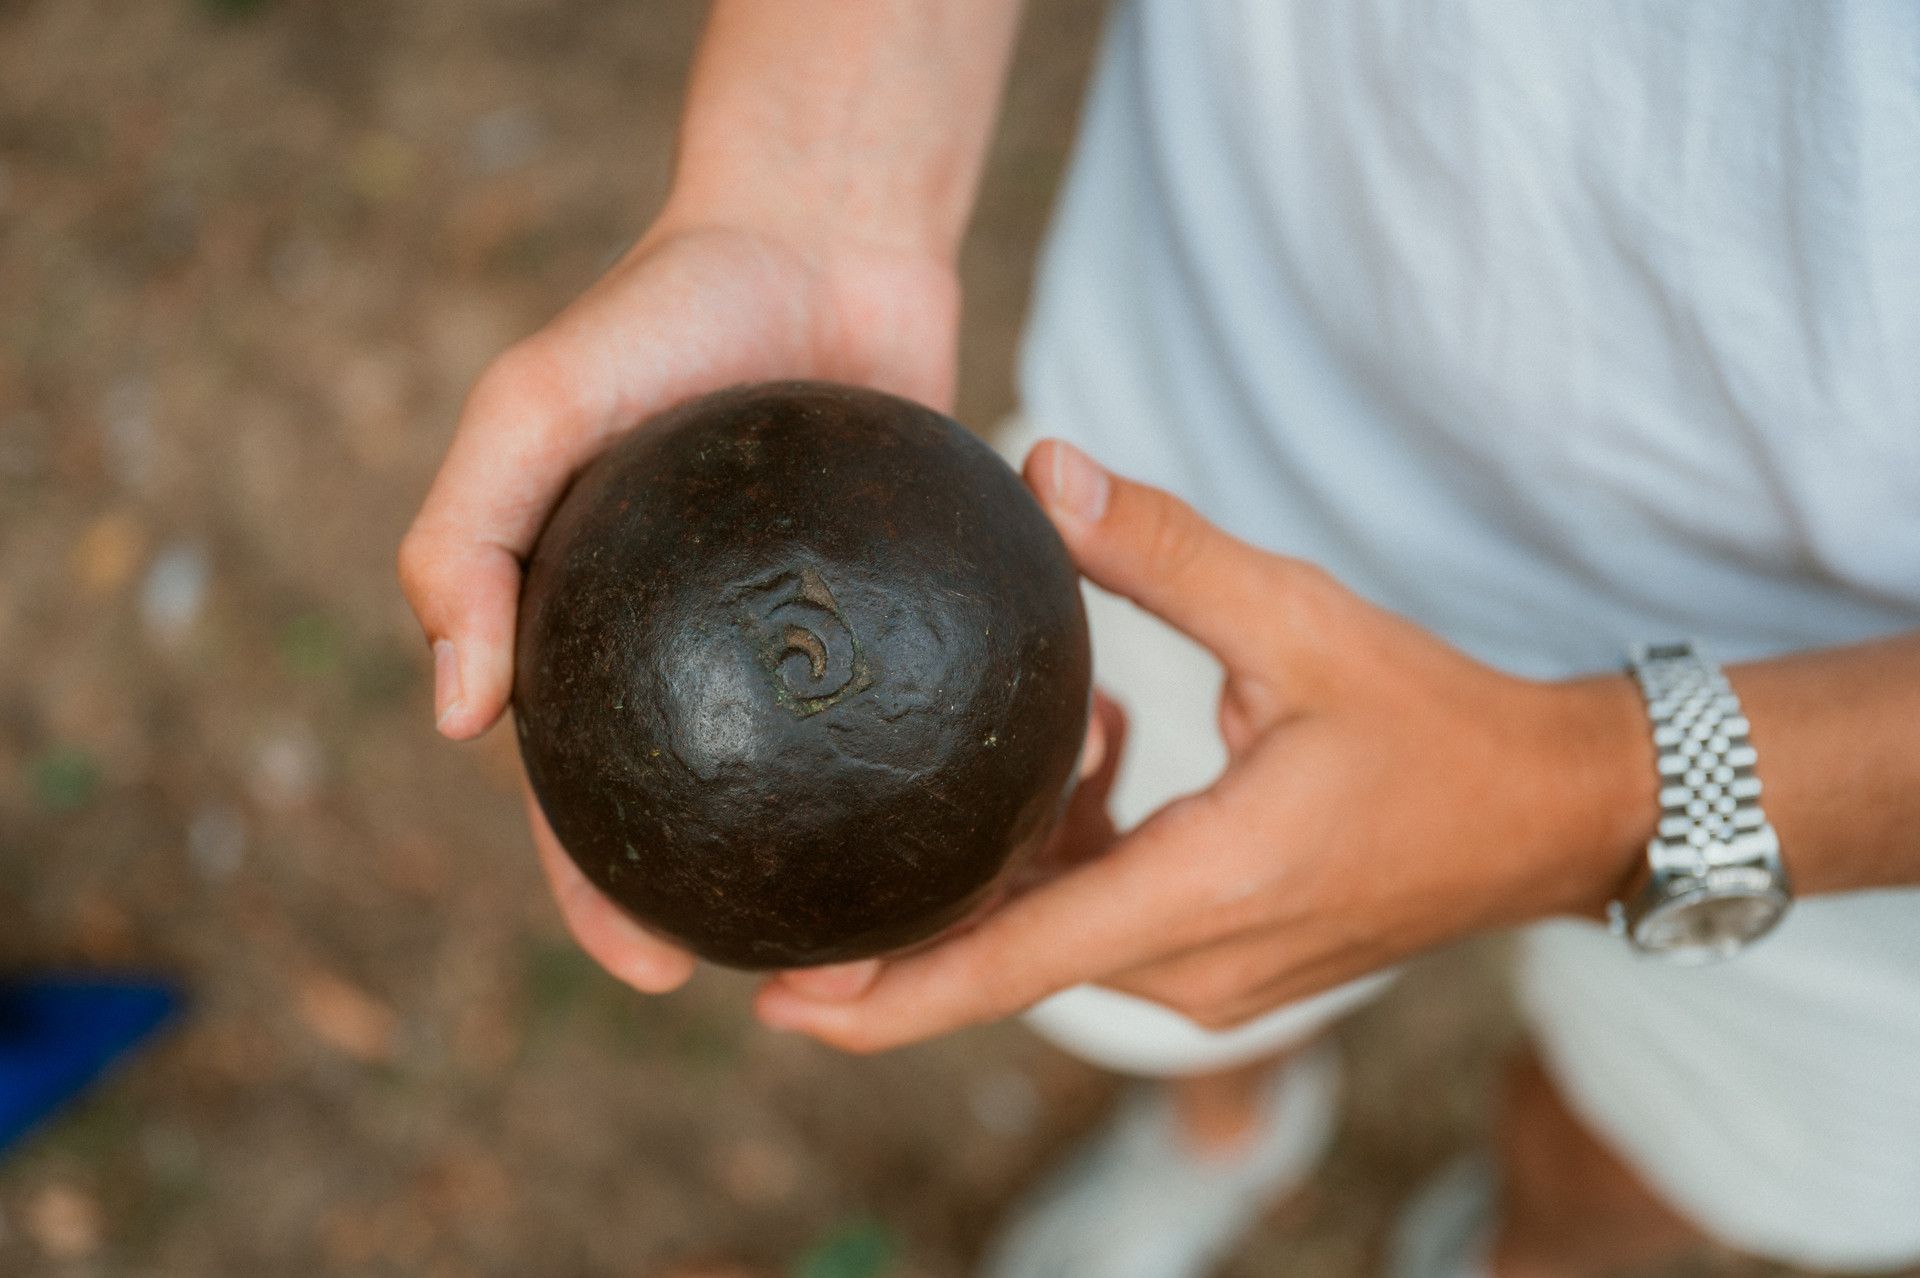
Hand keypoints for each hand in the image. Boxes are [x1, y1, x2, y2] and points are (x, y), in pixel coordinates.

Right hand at [398, 212, 958, 992]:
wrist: (818, 231)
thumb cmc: (664, 308)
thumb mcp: (530, 408)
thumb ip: (465, 543)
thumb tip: (457, 718)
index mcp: (609, 639)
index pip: (590, 793)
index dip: (603, 892)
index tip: (652, 970)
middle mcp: (713, 654)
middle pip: (723, 813)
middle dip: (750, 915)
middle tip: (806, 984)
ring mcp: (816, 640)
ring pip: (837, 783)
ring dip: (865, 870)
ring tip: (914, 941)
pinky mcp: (912, 609)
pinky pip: (932, 702)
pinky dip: (957, 762)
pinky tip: (1000, 822)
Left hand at [754, 440, 1654, 1050]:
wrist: (1550, 815)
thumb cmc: (1438, 723)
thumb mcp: (1301, 618)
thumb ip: (1162, 552)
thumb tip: (1041, 472)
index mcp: (1210, 887)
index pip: (1014, 963)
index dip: (886, 997)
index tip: (780, 1001)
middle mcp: (1198, 963)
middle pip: (1010, 954)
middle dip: (920, 905)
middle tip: (828, 839)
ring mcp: (1215, 979)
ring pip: (1057, 933)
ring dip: (1015, 848)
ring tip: (1052, 721)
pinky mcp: (1228, 965)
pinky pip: (1109, 920)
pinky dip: (1077, 850)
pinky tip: (1109, 739)